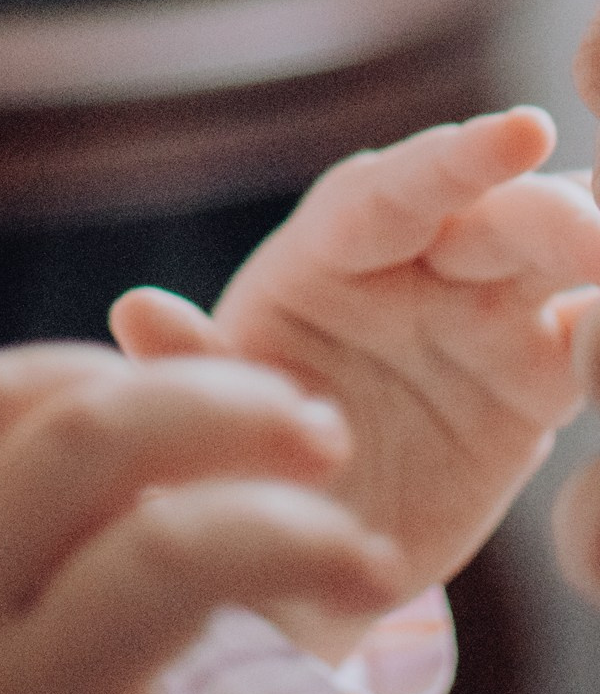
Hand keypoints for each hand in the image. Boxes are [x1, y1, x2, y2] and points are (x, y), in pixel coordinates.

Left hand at [111, 111, 599, 658]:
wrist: (286, 562)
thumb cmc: (229, 464)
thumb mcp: (200, 425)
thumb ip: (192, 365)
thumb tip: (138, 309)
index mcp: (328, 253)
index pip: (394, 192)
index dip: (457, 161)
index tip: (524, 131)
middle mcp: (416, 269)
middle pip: (499, 217)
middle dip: (551, 214)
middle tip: (592, 238)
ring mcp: (484, 321)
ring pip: (563, 266)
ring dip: (594, 257)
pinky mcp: (536, 382)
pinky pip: (590, 346)